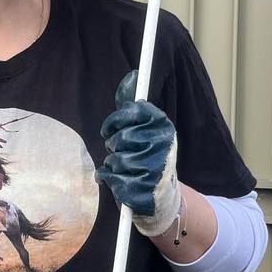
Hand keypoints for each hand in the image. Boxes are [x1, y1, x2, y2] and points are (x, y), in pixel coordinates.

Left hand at [96, 70, 181, 236]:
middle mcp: (163, 146)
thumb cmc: (148, 157)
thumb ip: (134, 106)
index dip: (114, 121)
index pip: (131, 110)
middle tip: (122, 152)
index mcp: (164, 127)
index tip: (110, 129)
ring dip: (112, 164)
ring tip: (124, 168)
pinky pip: (110, 178)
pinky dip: (108, 179)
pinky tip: (119, 181)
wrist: (162, 197)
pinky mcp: (143, 191)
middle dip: (114, 145)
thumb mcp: (147, 130)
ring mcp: (154, 170)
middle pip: (119, 137)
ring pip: (114, 159)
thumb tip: (132, 75)